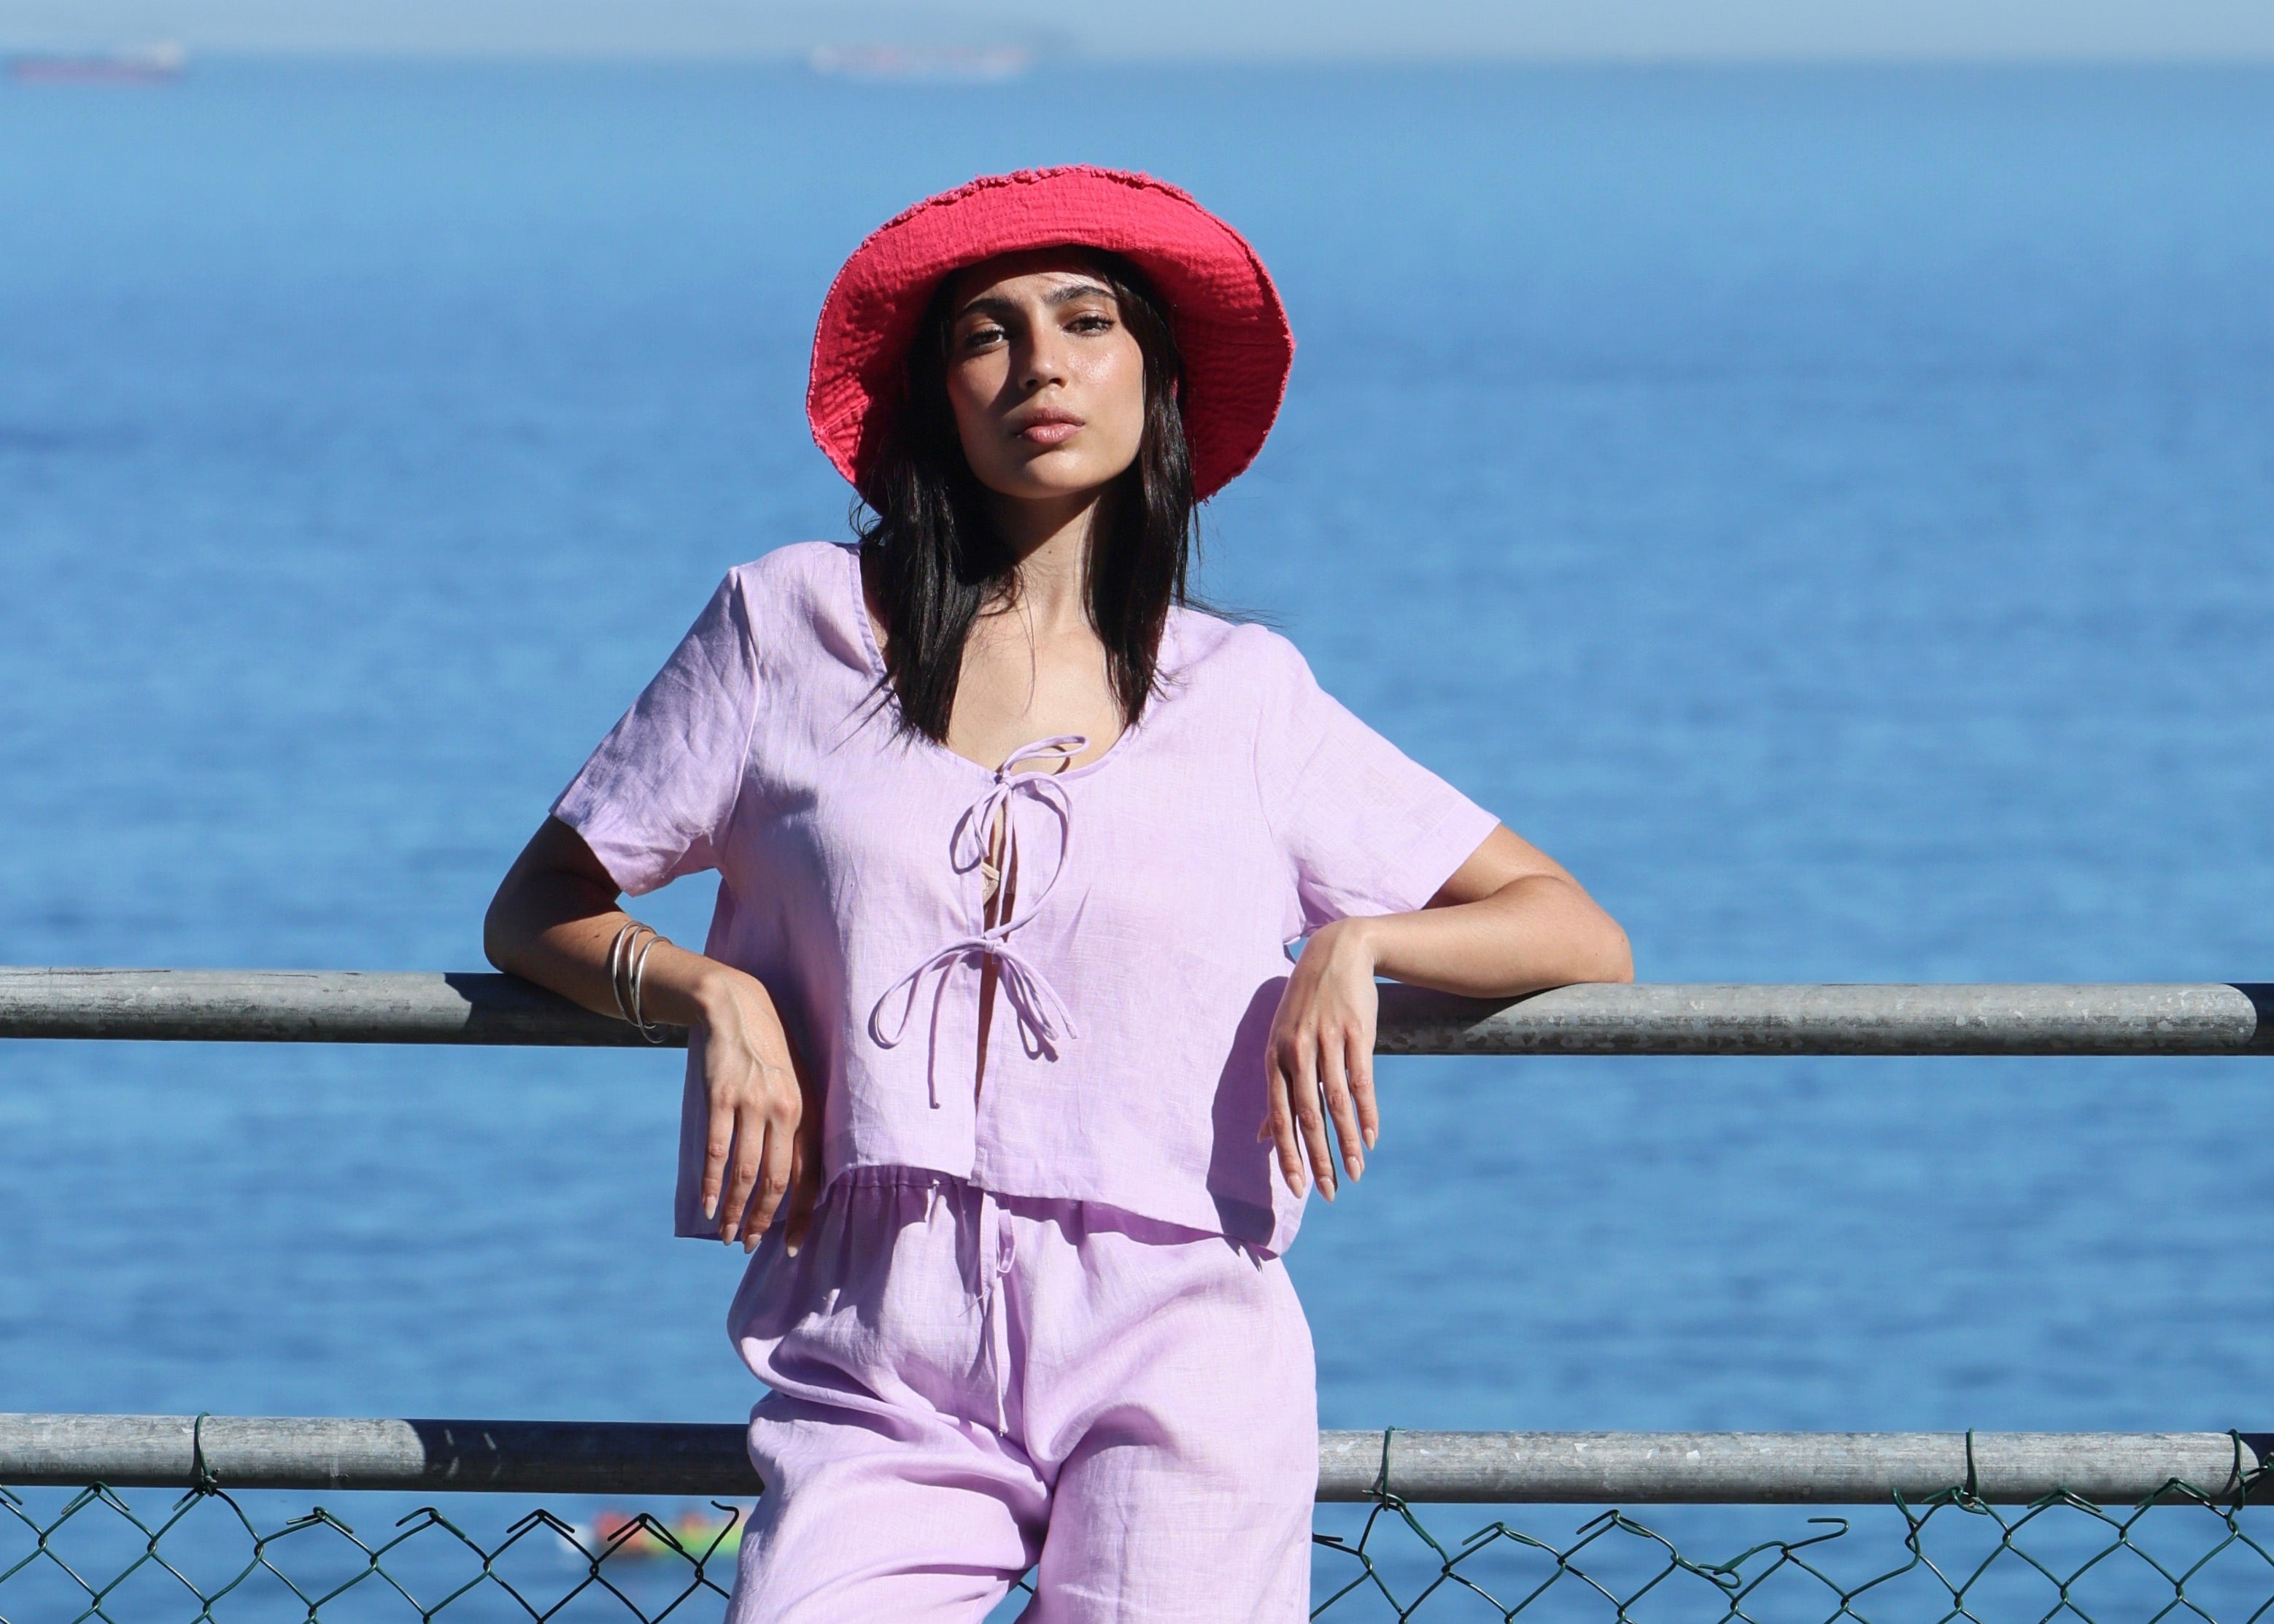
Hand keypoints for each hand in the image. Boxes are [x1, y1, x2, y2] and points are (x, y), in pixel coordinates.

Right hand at [695, 970, 819, 1252]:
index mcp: (807, 1112)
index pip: (809, 1176)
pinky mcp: (721, 1097)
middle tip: (748, 1245)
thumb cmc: (768, 1056)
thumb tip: (790, 1182)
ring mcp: (752, 1104)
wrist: (736, 1009)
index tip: (789, 1246)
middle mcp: (785, 1111)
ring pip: (745, 1174)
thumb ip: (795, 1129)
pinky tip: (707, 1206)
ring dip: (735, 1211)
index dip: (800, 1215)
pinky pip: (716, 1152)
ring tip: (726, 1234)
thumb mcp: (794, 1088)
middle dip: (762, 1221)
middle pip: (776, 1181)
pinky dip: (711, 1185)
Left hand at [1259, 918, 1380, 1201]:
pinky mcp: (1356, 1033)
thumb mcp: (1280, 1042)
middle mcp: (1297, 1051)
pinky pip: (1362, 1081)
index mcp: (1274, 1058)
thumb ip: (1275, 1091)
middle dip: (1318, 1159)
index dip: (1287, 1155)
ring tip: (1355, 1173)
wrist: (1337, 953)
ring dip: (1347, 1144)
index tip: (1297, 1189)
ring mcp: (1327, 1041)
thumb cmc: (1305, 1006)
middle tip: (1327, 1193)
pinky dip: (1367, 1114)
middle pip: (1307, 1117)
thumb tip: (1260, 1137)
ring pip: (1337, 1104)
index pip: (1279, 1117)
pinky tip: (1370, 1139)